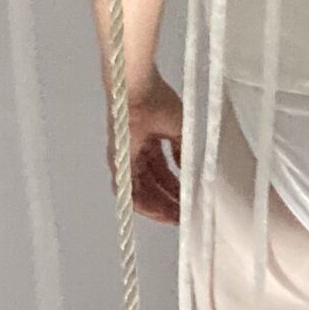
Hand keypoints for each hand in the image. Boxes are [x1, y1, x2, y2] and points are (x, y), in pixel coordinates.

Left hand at [115, 75, 184, 225]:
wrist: (138, 90)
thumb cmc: (158, 101)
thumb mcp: (179, 130)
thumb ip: (183, 151)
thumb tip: (188, 169)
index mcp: (149, 142)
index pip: (163, 172)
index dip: (176, 188)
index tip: (190, 201)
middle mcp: (136, 154)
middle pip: (153, 185)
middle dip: (170, 202)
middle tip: (185, 216)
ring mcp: (125, 160)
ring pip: (141, 192)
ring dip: (159, 207)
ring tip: (176, 219)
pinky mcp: (118, 164)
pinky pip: (129, 191)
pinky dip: (144, 204)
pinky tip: (159, 213)